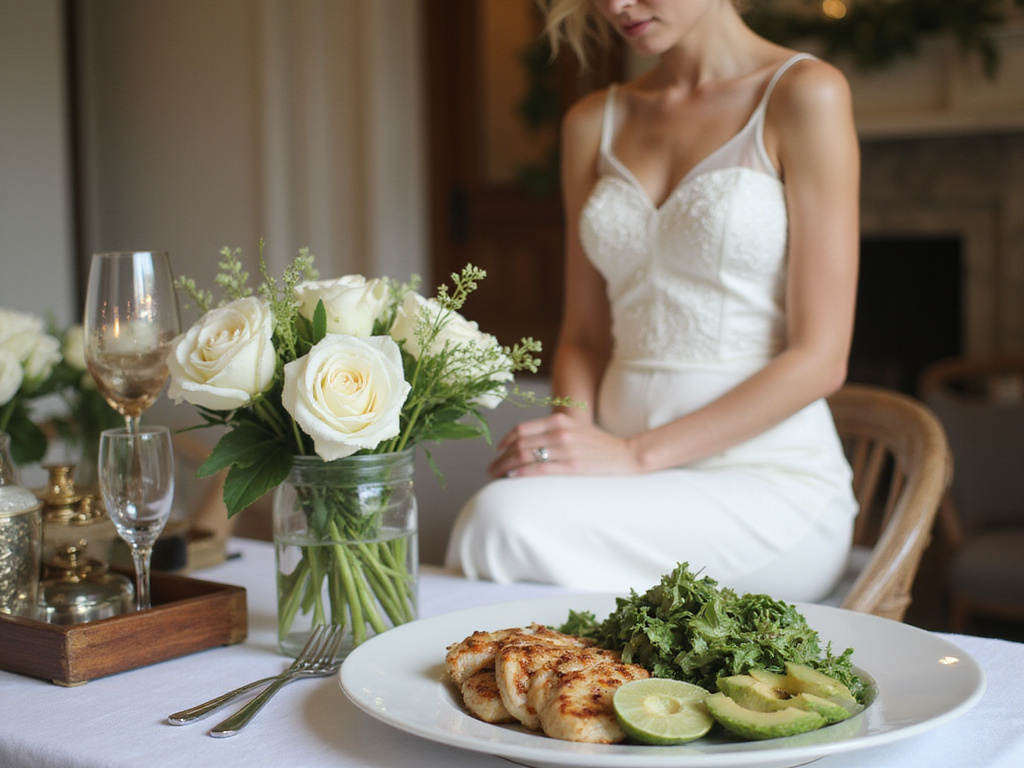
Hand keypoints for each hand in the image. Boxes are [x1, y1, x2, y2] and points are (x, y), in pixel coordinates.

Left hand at [487, 412, 643, 478]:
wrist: (627, 455)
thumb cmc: (599, 445)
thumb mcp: (576, 429)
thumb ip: (554, 430)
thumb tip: (527, 443)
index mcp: (559, 420)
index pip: (522, 429)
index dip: (505, 441)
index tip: (497, 451)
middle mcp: (560, 431)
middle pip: (520, 443)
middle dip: (501, 457)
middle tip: (491, 469)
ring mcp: (566, 449)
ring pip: (526, 456)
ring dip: (507, 466)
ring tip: (497, 476)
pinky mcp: (572, 466)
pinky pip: (539, 468)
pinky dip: (522, 473)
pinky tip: (512, 477)